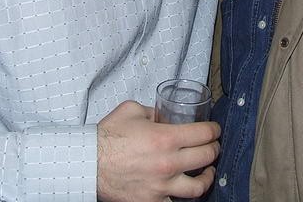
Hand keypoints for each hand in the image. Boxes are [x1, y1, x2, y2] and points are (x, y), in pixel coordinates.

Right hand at [97, 101, 219, 201]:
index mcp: (166, 138)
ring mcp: (162, 186)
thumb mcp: (132, 110)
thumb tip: (163, 114)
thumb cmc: (107, 137)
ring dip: (207, 177)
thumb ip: (153, 111)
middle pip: (207, 157)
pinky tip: (183, 189)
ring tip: (207, 171)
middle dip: (215, 149)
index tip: (214, 129)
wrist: (87, 164)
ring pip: (198, 187)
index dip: (214, 130)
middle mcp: (169, 163)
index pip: (204, 134)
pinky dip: (181, 196)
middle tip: (214, 145)